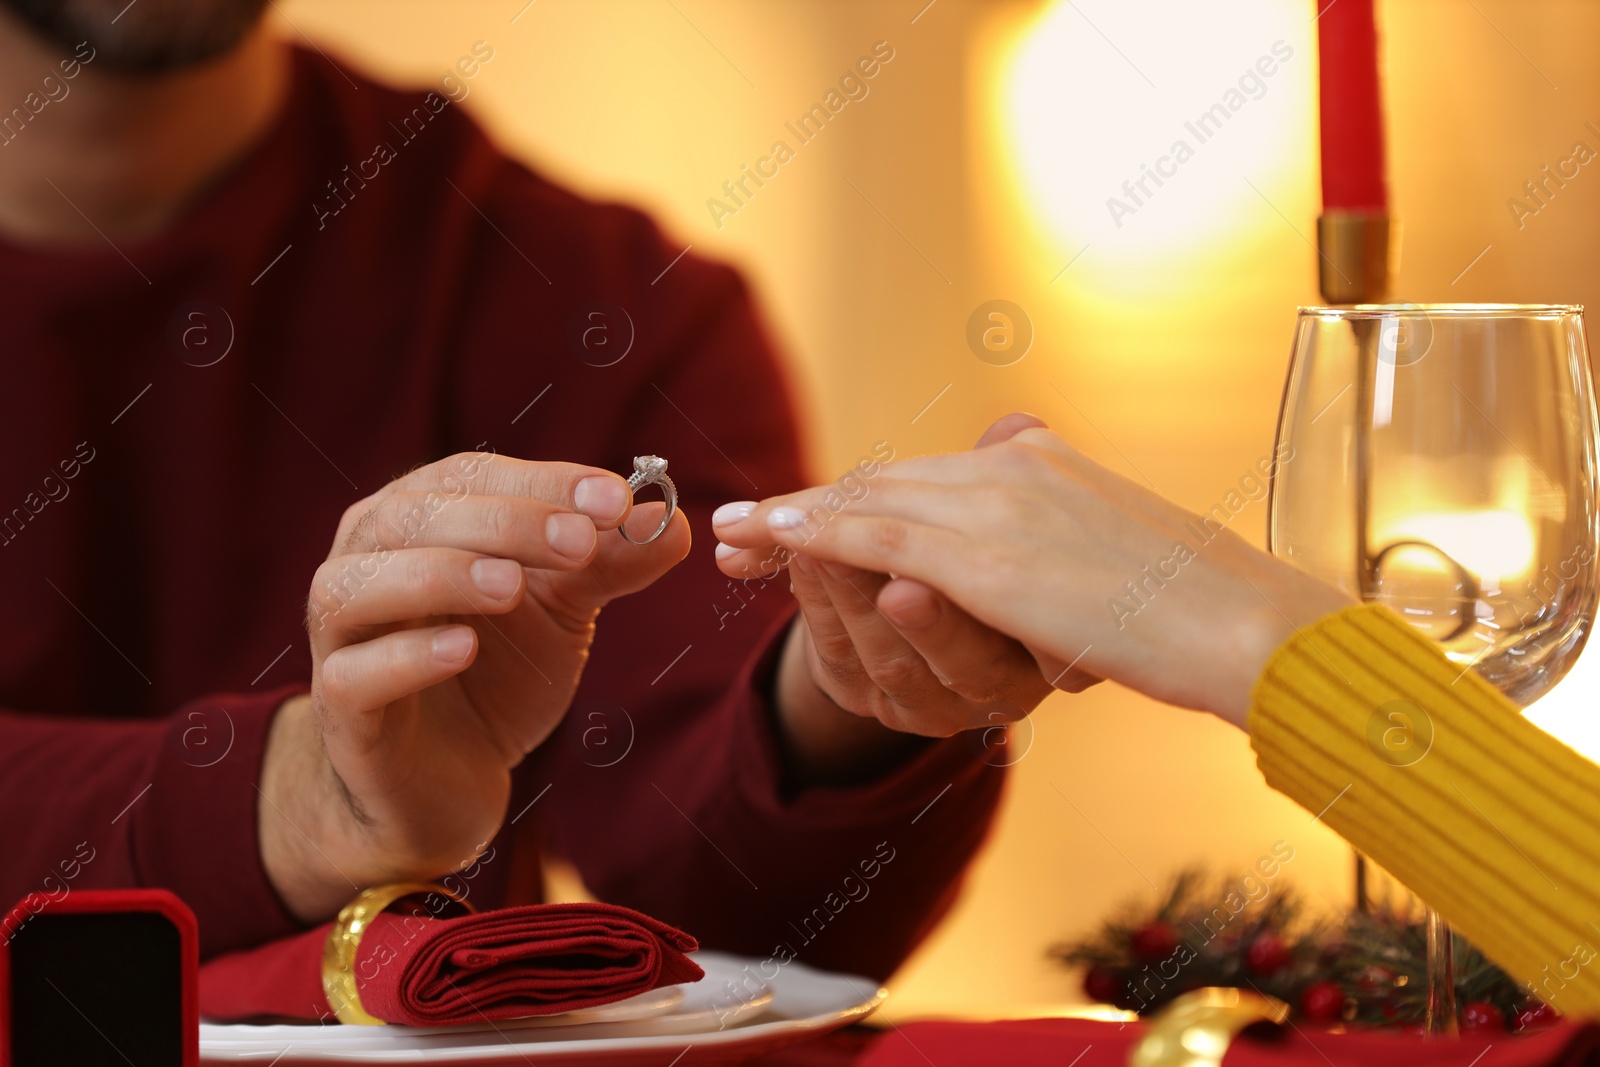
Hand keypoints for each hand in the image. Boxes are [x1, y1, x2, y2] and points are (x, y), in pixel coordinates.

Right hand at [260, 450, 688, 920]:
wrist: (448, 781)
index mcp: (415, 518)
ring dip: (442, 574)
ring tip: (512, 586)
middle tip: (580, 541)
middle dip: (505, 522)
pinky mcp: (341, 707)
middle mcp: (364, 559)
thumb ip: (607, 565)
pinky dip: (406, 655)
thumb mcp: (562, 613)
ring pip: (364, 584)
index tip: (615, 498)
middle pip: (416, 516)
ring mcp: (341, 634)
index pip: (471, 477)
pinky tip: (461, 648)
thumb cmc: (497, 675)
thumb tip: (676, 524)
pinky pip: (355, 673)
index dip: (543, 482)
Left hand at [713, 416, 1350, 727]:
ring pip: (868, 498)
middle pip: (883, 477)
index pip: (924, 476)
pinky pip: (881, 534)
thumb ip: (1064, 531)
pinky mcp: (989, 553)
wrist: (1243, 621)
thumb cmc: (1194, 603)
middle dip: (808, 504)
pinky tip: (775, 540)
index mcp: (1041, 464)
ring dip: (792, 517)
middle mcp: (1012, 466)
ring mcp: (998, 503)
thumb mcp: (1118, 554)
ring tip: (733, 533)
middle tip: (741, 521)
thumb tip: (1039, 519)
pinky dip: (818, 533)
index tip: (803, 514)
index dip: (855, 495)